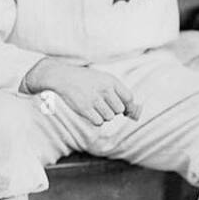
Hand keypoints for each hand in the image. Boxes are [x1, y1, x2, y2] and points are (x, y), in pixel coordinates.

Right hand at [22, 58, 140, 126]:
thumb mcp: (104, 80)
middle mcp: (104, 89)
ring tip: (95, 107)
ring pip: (109, 117)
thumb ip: (119, 93)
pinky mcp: (84, 108)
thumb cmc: (87, 80)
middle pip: (119, 110)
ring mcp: (94, 99)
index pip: (129, 98)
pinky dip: (95, 120)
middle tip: (103, 104)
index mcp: (111, 80)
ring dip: (103, 115)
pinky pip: (98, 122)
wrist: (63, 77)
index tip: (117, 104)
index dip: (125, 104)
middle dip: (113, 110)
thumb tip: (135, 114)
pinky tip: (89, 112)